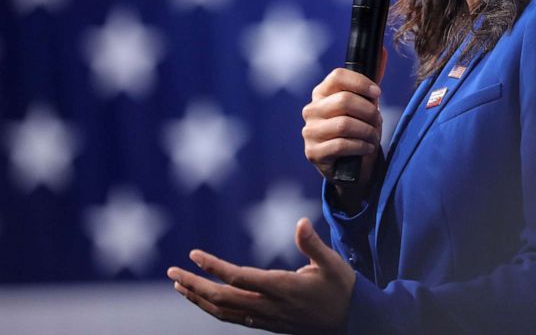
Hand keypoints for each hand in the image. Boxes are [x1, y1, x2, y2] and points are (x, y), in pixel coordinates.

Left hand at [167, 218, 354, 333]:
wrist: (352, 321)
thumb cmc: (342, 288)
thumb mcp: (332, 263)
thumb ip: (313, 244)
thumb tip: (300, 222)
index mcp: (282, 288)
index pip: (239, 278)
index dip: (214, 267)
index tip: (194, 255)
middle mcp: (269, 306)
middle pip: (222, 299)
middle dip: (194, 285)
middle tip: (172, 272)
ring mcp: (267, 318)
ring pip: (224, 312)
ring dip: (198, 299)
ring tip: (179, 285)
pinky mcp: (268, 323)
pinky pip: (233, 318)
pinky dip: (213, 309)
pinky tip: (205, 300)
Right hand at [302, 47, 387, 188]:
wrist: (350, 164)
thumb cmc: (358, 128)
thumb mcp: (366, 104)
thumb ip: (373, 79)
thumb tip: (382, 51)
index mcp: (322, 92)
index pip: (337, 76)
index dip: (361, 83)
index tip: (377, 93)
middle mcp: (311, 109)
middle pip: (344, 101)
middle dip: (369, 112)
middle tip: (378, 121)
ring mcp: (309, 131)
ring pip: (344, 124)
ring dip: (367, 131)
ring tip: (373, 136)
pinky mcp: (313, 152)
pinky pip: (341, 145)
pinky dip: (361, 146)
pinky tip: (367, 147)